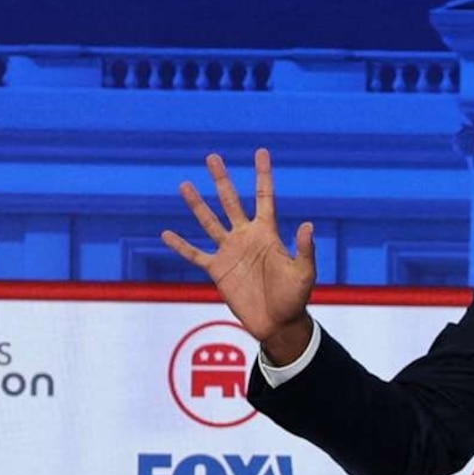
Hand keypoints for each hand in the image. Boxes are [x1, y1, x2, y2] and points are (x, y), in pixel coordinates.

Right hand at [162, 149, 317, 362]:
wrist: (277, 323)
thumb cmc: (295, 298)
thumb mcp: (304, 273)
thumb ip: (305, 249)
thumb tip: (308, 225)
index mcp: (267, 233)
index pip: (264, 196)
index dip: (263, 174)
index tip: (261, 151)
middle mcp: (246, 237)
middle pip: (231, 201)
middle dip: (222, 179)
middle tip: (212, 157)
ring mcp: (230, 252)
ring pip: (209, 222)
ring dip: (197, 204)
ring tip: (184, 185)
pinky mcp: (217, 270)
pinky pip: (195, 255)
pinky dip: (180, 245)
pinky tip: (165, 234)